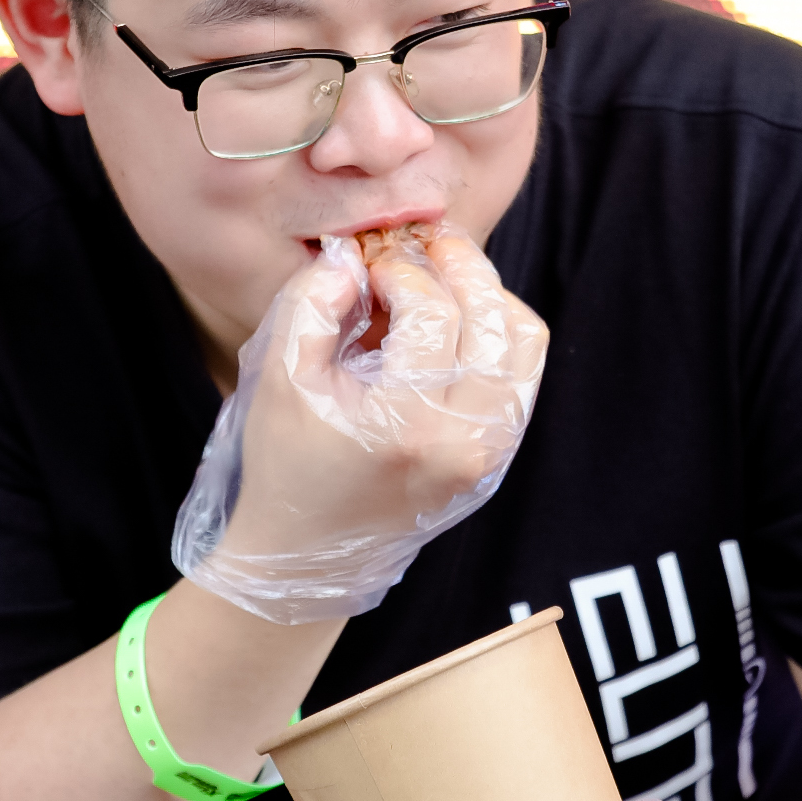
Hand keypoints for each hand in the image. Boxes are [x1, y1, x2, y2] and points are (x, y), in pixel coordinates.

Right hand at [172, 223, 547, 620]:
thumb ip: (311, 305)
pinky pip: (521, 374)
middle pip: (494, 317)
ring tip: (444, 279)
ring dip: (488, 296)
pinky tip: (454, 322)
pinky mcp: (497, 455)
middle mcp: (465, 440)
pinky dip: (496, 333)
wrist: (309, 555)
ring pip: (523, 341)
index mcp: (408, 424)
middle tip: (424, 245)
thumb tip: (353, 258)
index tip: (369, 265)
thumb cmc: (287, 465)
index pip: (433, 312)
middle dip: (459, 266)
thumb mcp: (278, 378)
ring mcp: (490, 451)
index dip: (402, 271)